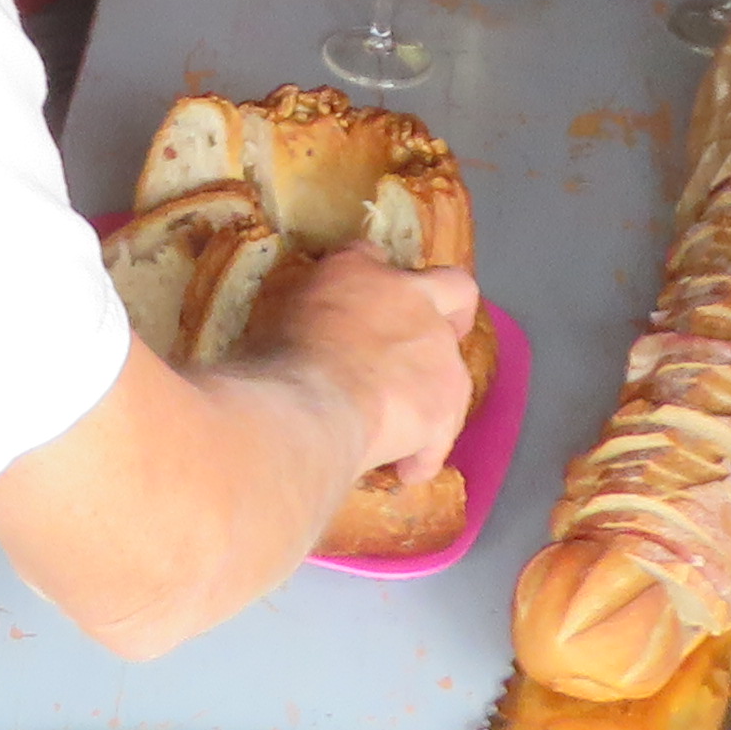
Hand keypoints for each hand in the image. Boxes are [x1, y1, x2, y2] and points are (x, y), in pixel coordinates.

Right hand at [260, 248, 481, 484]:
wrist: (311, 399)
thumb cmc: (276, 354)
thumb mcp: (279, 315)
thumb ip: (307, 313)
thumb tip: (304, 329)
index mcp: (359, 270)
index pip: (371, 259)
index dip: (373, 280)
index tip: (363, 302)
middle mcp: (412, 300)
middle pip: (454, 289)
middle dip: (451, 309)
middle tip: (431, 336)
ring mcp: (438, 353)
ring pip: (454, 367)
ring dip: (432, 390)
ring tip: (400, 424)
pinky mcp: (446, 404)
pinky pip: (441, 433)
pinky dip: (423, 453)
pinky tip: (402, 470)